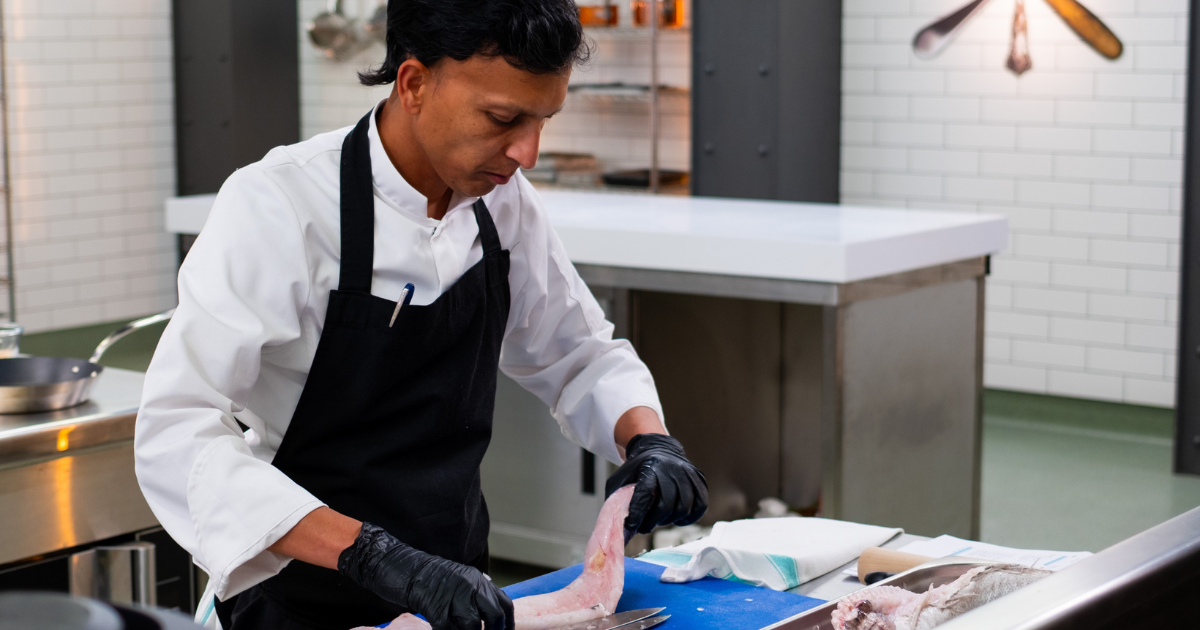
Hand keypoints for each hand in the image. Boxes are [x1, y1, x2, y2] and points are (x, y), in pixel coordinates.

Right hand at [338, 522, 512, 629]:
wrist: (401, 566)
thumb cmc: (428, 576)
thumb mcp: (458, 577)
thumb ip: (475, 592)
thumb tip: (488, 614)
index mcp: (478, 580)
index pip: (504, 605)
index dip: (506, 624)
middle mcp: (470, 586)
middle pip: (493, 616)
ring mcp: (453, 595)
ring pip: (473, 625)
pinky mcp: (435, 606)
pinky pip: (447, 629)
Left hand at [605, 433, 707, 540]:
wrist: (657, 448)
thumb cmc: (637, 469)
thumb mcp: (620, 479)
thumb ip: (616, 500)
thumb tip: (615, 527)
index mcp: (649, 467)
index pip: (645, 493)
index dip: (638, 513)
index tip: (632, 526)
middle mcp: (671, 468)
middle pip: (666, 504)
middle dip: (654, 521)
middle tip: (645, 526)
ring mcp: (687, 473)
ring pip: (684, 507)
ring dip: (670, 520)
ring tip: (660, 520)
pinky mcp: (699, 479)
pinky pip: (701, 505)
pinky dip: (690, 517)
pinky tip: (679, 519)